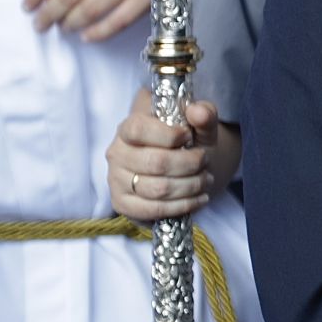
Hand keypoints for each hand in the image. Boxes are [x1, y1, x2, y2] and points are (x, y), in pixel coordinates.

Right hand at [107, 88, 239, 221]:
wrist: (182, 169)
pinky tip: (199, 198)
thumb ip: (204, 114)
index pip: (139, 129)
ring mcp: (116, 180)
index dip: (169, 134)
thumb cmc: (188, 143)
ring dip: (190, 185)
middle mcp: (117, 153)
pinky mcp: (122, 204)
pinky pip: (154, 210)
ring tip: (206, 179)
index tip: (188, 136)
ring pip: (158, 189)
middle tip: (205, 161)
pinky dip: (183, 205)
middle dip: (190, 163)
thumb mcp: (200, 126)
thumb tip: (198, 111)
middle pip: (156, 162)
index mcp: (128, 127)